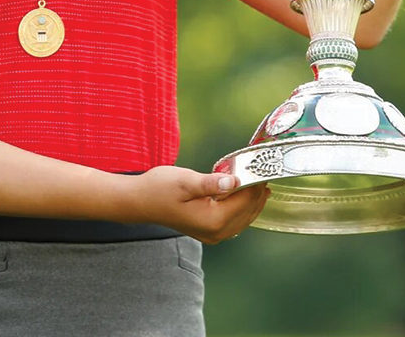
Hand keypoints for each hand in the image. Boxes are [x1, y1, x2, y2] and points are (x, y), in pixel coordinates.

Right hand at [123, 166, 268, 243]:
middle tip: (265, 174)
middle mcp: (216, 232)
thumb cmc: (159, 188)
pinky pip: (234, 222)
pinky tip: (243, 196)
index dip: (255, 184)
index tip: (262, 168)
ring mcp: (212, 235)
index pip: (244, 201)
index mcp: (213, 220)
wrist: (139, 202)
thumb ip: (211, 183)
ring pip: (243, 219)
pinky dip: (242, 209)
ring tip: (259, 184)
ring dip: (252, 203)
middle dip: (257, 194)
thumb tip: (234, 182)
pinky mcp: (208, 232)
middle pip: (248, 212)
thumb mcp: (185, 180)